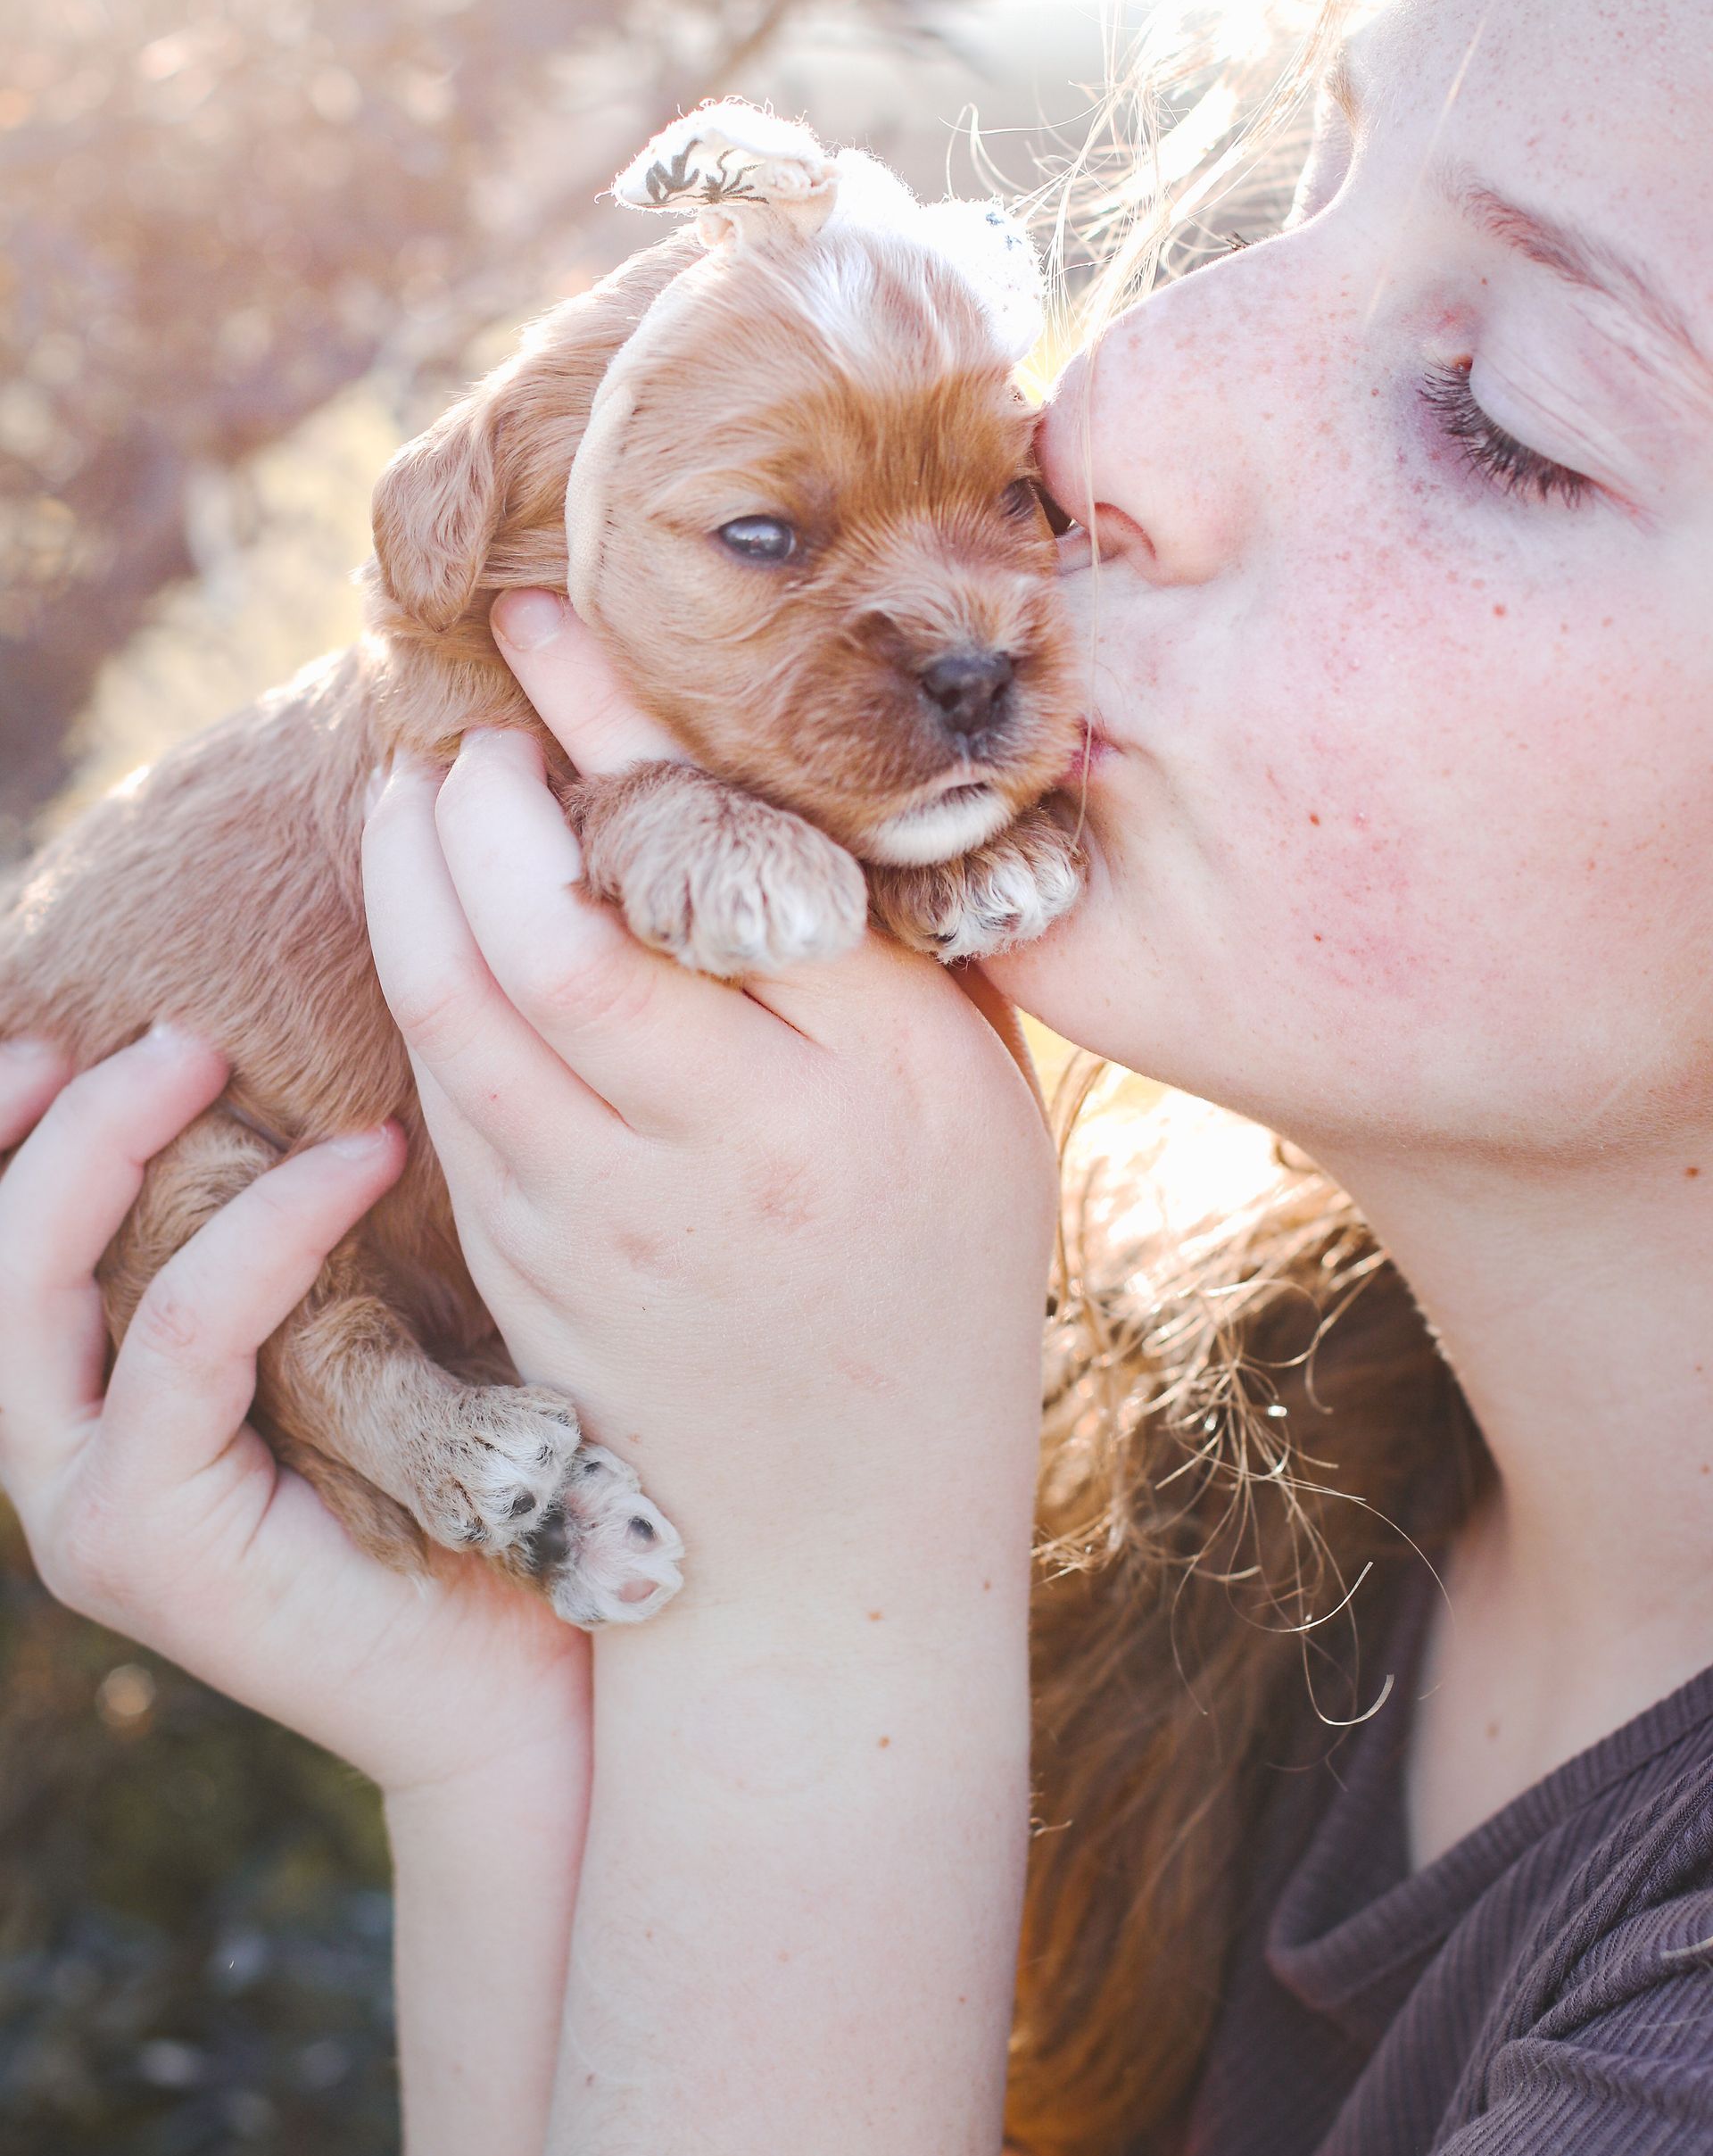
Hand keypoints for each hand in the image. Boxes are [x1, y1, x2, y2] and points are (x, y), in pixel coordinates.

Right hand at [0, 1030, 592, 1799]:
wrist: (533, 1695)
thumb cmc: (473, 1517)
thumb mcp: (362, 1363)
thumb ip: (293, 1274)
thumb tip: (311, 1093)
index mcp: (97, 1424)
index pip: (2, 1263)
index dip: (7, 1137)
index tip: (71, 1033)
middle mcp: (64, 1472)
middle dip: (59, 1124)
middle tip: (175, 1030)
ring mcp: (87, 1520)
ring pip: (38, 1297)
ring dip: (114, 1153)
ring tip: (214, 1056)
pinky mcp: (144, 1551)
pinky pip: (180, 1353)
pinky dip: (261, 1241)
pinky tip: (358, 1161)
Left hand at [362, 588, 1057, 1610]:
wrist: (841, 1537)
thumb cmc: (935, 1287)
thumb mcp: (976, 1108)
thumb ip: (902, 946)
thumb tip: (819, 769)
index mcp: (884, 1078)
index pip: (724, 859)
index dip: (615, 718)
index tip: (551, 618)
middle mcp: (738, 1143)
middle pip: (553, 923)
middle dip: (481, 792)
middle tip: (473, 719)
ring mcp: (610, 1217)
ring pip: (459, 1003)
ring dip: (412, 869)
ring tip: (414, 786)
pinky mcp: (526, 1267)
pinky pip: (446, 1088)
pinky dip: (419, 974)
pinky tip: (424, 914)